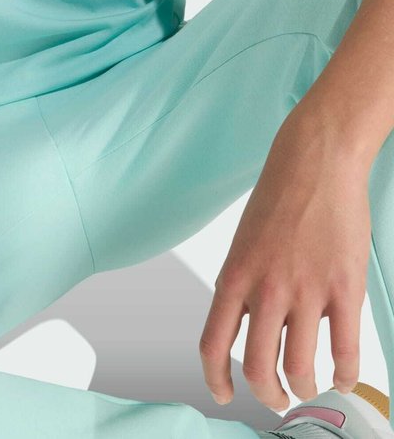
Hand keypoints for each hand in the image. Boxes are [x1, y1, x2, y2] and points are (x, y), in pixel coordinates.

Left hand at [199, 114, 371, 411]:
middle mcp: (265, 289)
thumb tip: (257, 326)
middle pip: (258, 368)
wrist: (315, 160)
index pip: (212, 344)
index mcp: (234, 275)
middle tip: (277, 396)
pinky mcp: (343, 289)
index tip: (224, 394)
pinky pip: (344, 352)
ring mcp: (306, 291)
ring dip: (304, 388)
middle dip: (268, 393)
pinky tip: (342, 376)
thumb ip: (247, 284)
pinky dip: (343, 375)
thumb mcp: (245, 241)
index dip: (216, 379)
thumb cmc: (279, 194)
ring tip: (308, 386)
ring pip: (299, 368)